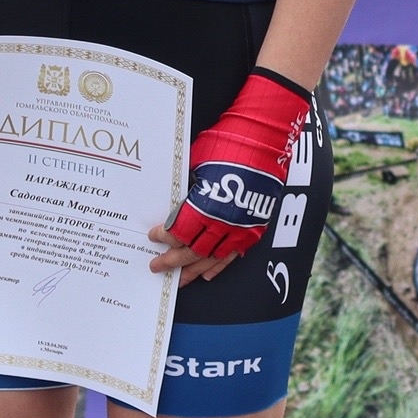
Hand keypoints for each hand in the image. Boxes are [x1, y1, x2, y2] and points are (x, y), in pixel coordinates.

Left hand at [164, 69, 310, 266]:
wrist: (264, 138)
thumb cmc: (228, 143)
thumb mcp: (197, 161)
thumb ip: (185, 186)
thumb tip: (171, 198)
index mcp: (206, 204)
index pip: (179, 231)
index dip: (164, 236)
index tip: (153, 237)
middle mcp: (223, 220)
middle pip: (192, 250)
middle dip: (172, 260)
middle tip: (157, 266)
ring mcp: (240, 226)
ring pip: (212, 258)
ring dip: (194, 269)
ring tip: (180, 279)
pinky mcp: (254, 227)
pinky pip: (234, 254)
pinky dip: (219, 265)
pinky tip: (208, 273)